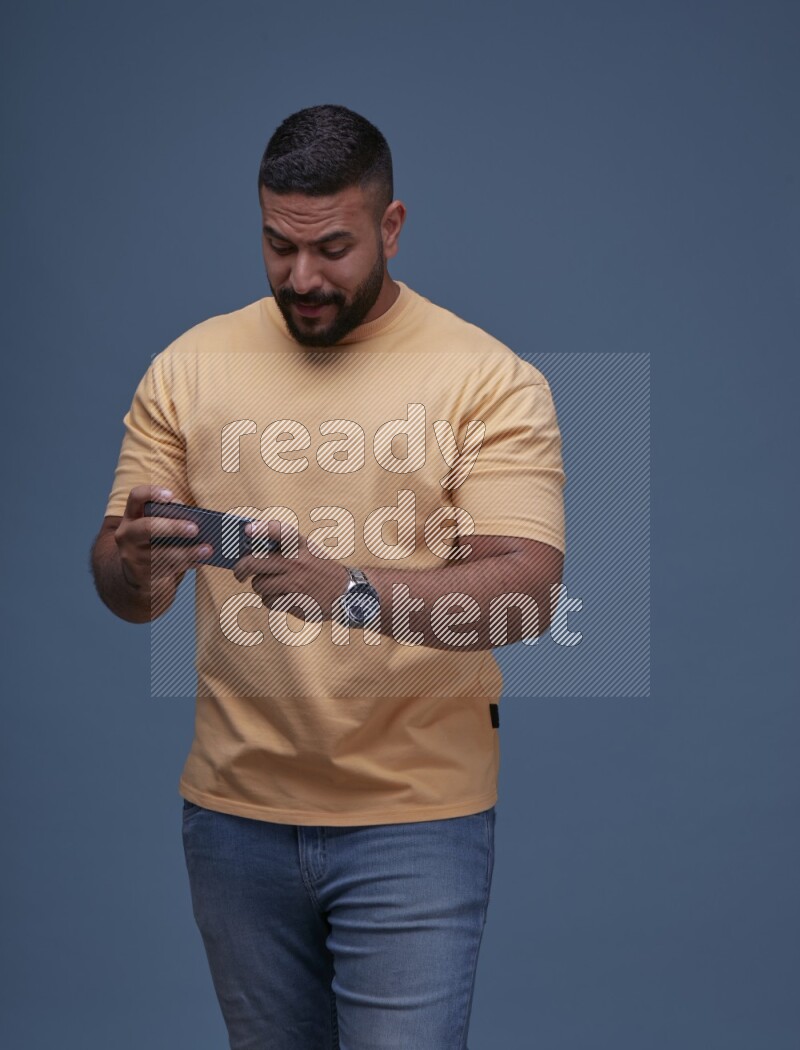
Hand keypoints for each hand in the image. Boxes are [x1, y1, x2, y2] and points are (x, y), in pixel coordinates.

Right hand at [114, 485, 212, 591]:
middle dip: (173, 527)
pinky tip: (200, 560)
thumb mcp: (158, 527)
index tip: (171, 496)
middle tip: (195, 529)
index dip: (151, 493)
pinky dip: (187, 564)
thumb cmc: (155, 543)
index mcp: (132, 516)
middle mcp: (127, 534)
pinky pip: (166, 569)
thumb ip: (172, 518)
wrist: (139, 575)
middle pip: (147, 527)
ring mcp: (131, 556)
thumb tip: (197, 521)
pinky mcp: (140, 575)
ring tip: (207, 549)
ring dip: (188, 552)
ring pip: (160, 553)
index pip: (135, 497)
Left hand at [233, 522, 347, 619]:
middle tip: (239, 574)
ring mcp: (294, 581)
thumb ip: (284, 547)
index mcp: (301, 545)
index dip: (261, 529)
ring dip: (261, 587)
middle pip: (253, 563)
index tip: (247, 530)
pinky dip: (271, 600)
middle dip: (240, 569)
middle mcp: (296, 561)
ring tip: (272, 586)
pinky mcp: (293, 600)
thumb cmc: (320, 569)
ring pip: (259, 585)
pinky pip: (269, 600)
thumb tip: (251, 549)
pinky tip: (284, 597)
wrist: (345, 593)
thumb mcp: (308, 550)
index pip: (279, 531)